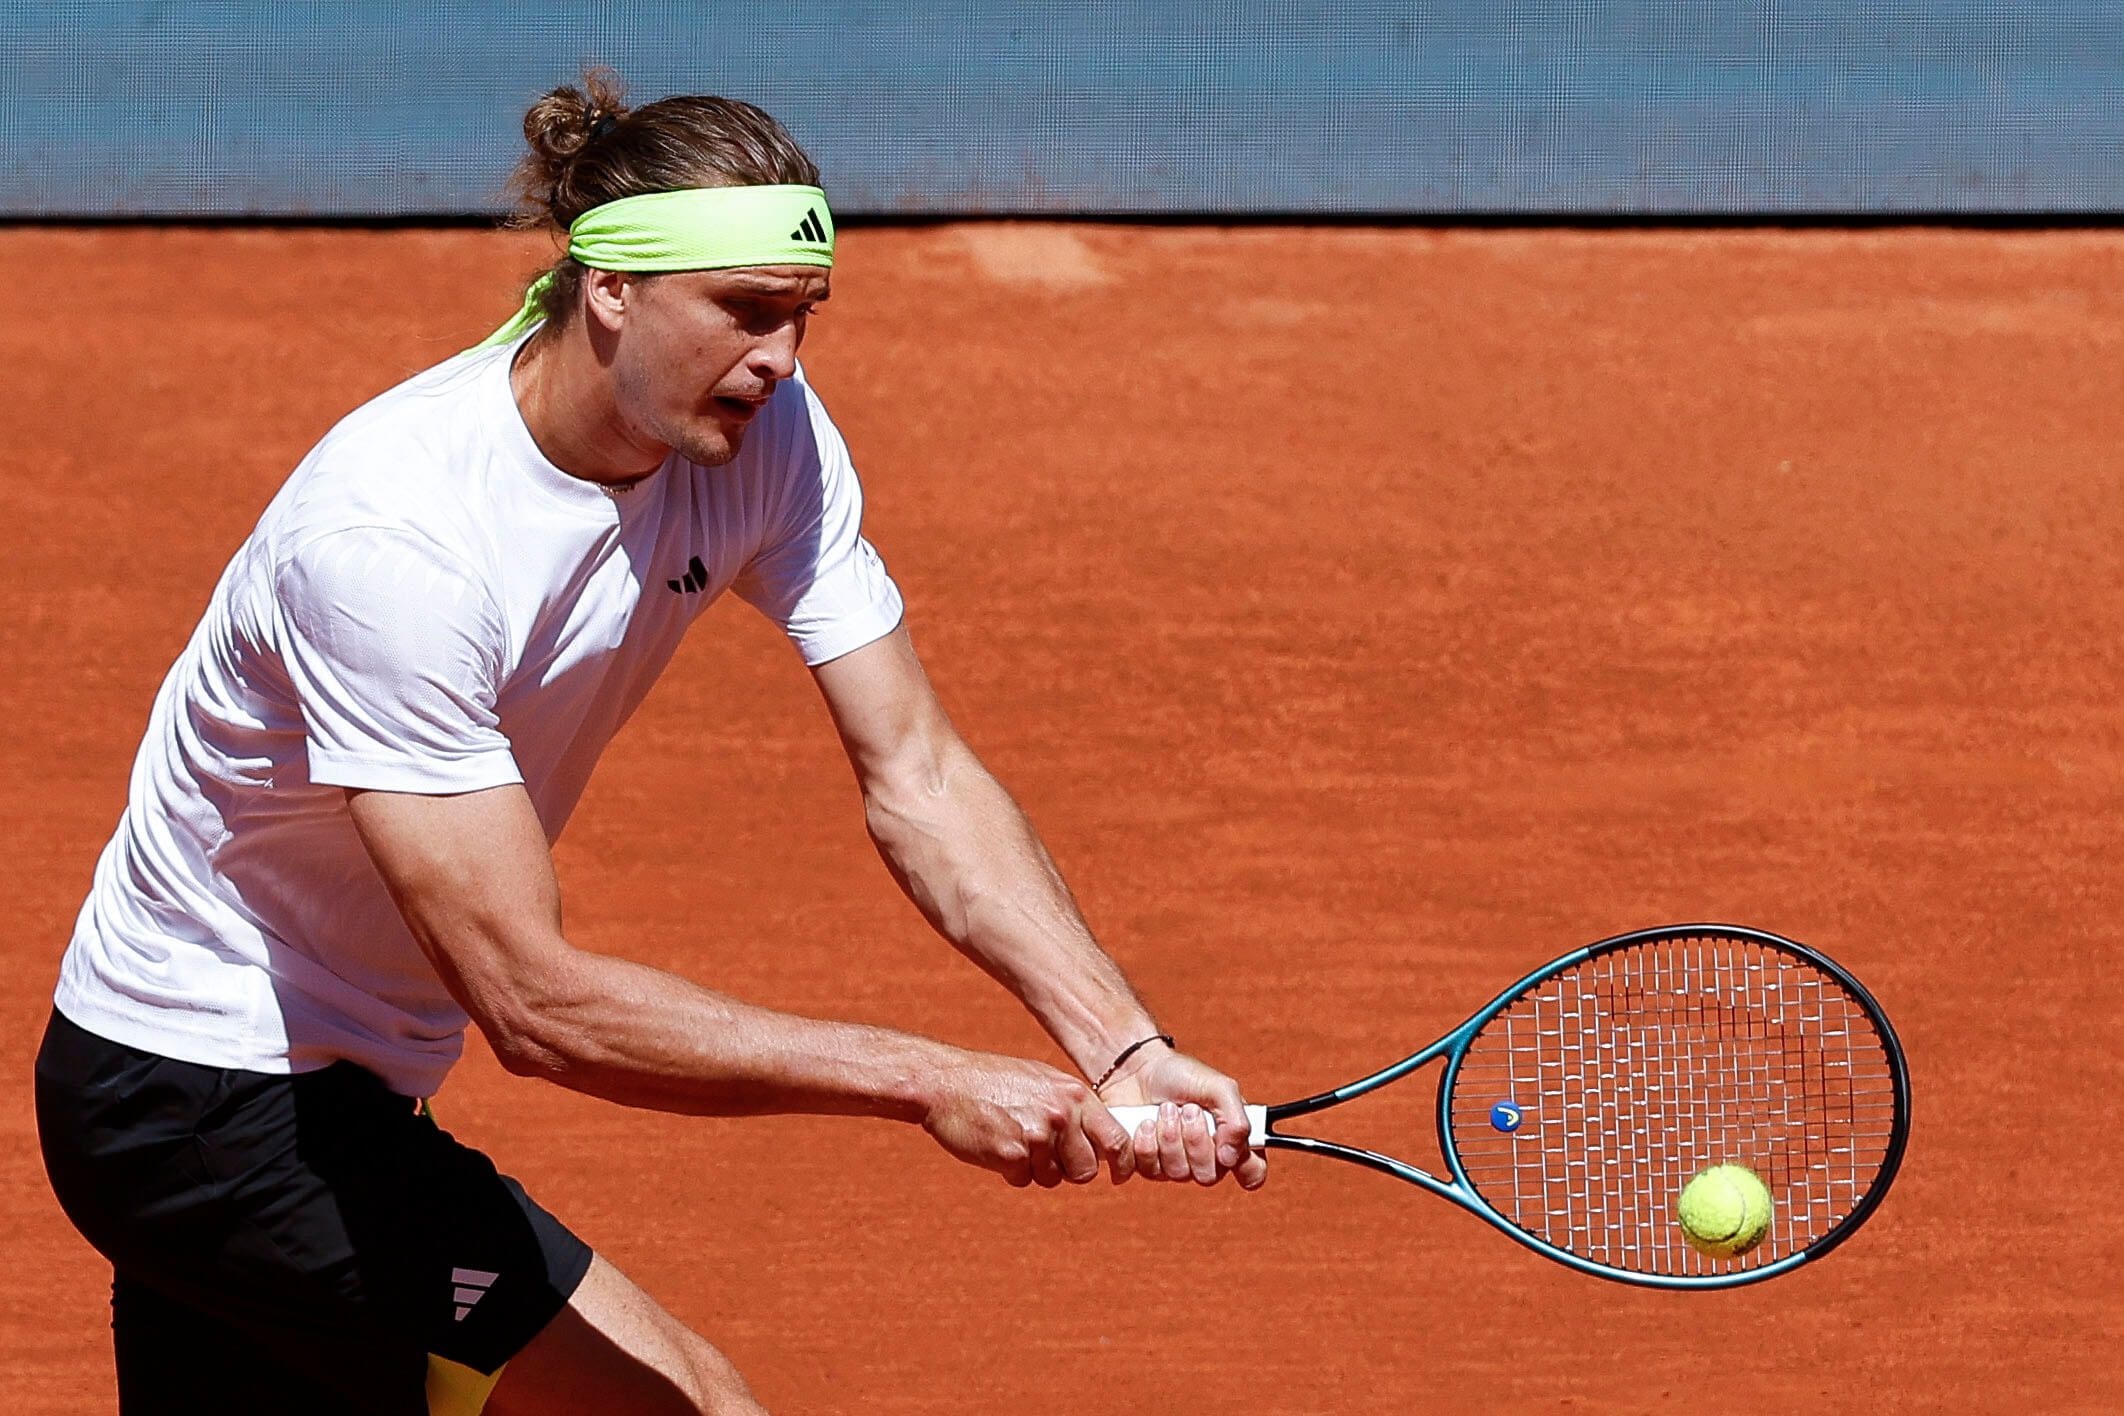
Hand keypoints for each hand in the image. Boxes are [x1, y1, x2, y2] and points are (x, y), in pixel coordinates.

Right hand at [922, 1050, 1131, 1187]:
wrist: (946, 1082)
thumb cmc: (994, 1080)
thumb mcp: (1044, 1081)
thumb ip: (1073, 1107)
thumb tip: (1101, 1135)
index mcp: (1075, 1095)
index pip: (1116, 1139)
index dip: (1121, 1163)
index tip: (1118, 1175)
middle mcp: (1061, 1115)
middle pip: (1086, 1170)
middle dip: (1069, 1170)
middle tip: (1045, 1155)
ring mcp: (1037, 1135)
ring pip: (1052, 1178)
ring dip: (1035, 1169)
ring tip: (1013, 1138)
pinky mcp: (1011, 1154)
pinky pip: (1022, 1179)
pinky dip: (1010, 1171)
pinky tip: (996, 1145)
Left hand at [1095, 1042, 1268, 1188]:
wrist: (1138, 1069)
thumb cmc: (1181, 1076)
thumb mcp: (1218, 1086)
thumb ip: (1236, 1117)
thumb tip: (1232, 1156)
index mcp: (1232, 1139)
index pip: (1252, 1173)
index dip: (1247, 1170)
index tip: (1227, 1150)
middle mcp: (1207, 1157)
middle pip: (1210, 1176)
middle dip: (1195, 1140)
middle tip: (1188, 1110)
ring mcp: (1177, 1164)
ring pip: (1179, 1174)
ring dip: (1170, 1136)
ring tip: (1165, 1109)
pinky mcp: (1149, 1164)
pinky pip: (1151, 1170)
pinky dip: (1148, 1143)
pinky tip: (1145, 1123)